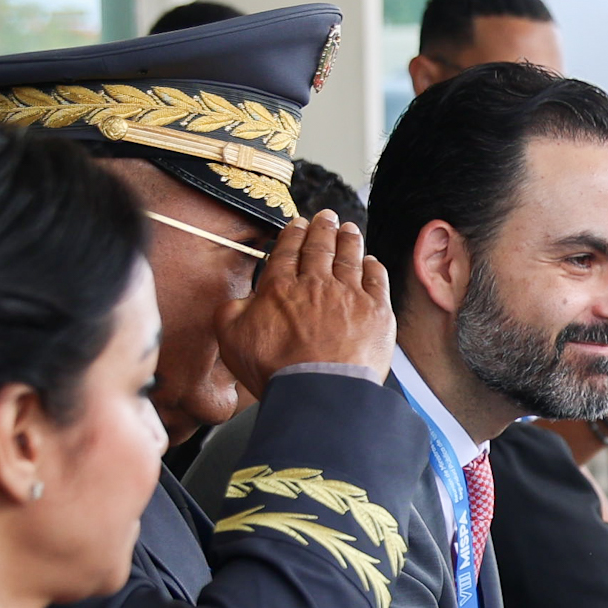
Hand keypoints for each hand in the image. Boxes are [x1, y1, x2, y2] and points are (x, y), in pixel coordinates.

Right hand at [219, 211, 395, 394]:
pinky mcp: (375, 311)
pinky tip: (371, 262)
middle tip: (325, 216)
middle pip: (320, 248)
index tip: (298, 224)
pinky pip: (376, 280)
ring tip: (348, 228)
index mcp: (280, 288)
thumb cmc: (276, 371)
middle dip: (322, 228)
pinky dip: (373, 267)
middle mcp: (315, 284)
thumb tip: (238, 299)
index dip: (293, 234)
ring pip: (349, 257)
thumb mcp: (232, 339)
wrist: (318, 391)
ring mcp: (348, 295)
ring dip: (348, 239)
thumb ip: (231, 312)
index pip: (287, 252)